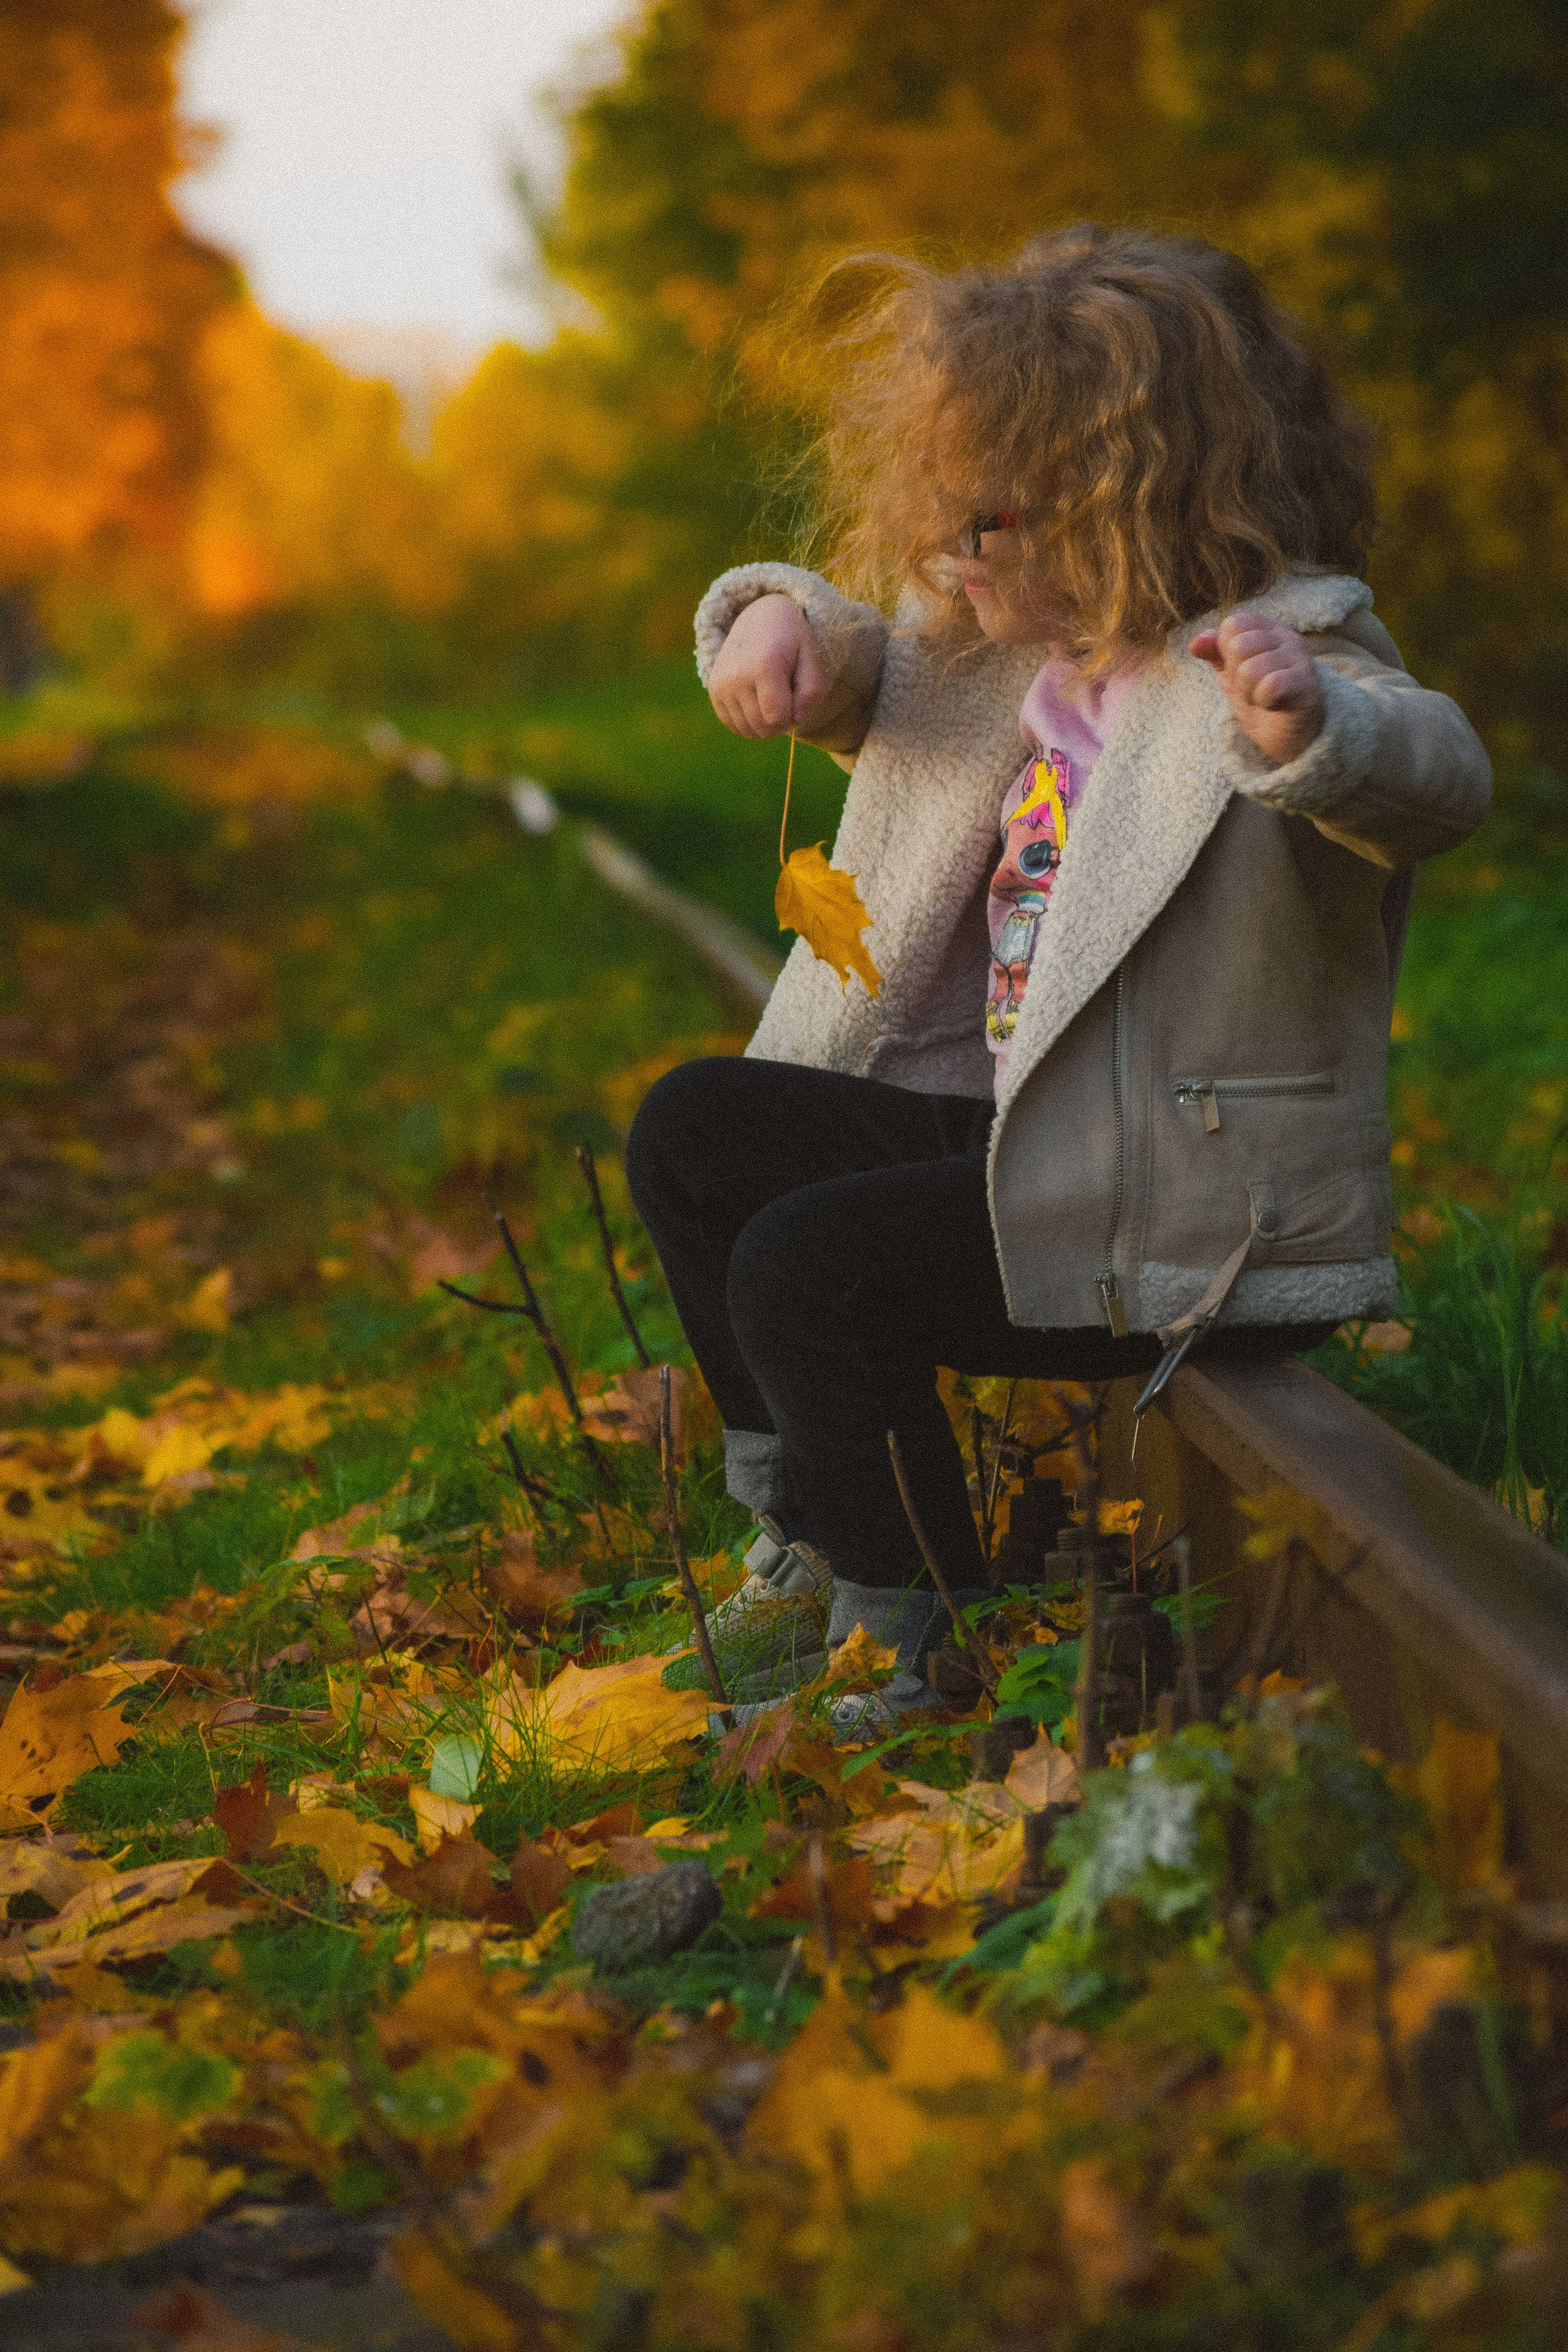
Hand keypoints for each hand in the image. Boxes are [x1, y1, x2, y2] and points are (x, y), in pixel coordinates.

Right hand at [708, 594, 824, 736]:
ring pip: (747, 730)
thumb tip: (797, 721)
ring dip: (764, 724)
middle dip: (780, 723)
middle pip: (762, 727)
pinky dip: (749, 722)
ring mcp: (721, 684)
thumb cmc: (791, 641)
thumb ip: (812, 692)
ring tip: (772, 700)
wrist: (759, 618)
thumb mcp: (811, 659)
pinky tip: (757, 703)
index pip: (777, 718)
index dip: (792, 718)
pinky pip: (733, 725)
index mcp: (764, 666)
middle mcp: (737, 676)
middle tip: (787, 702)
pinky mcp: (713, 690)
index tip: (796, 701)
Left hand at [1189, 613, 1324, 765]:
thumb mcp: (1231, 673)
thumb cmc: (1261, 697)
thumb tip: (1195, 643)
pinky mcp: (1306, 683)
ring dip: (1248, 692)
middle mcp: (1287, 637)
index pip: (1233, 625)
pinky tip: (1272, 704)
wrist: (1288, 733)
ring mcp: (1300, 658)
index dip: (1226, 652)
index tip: (1241, 668)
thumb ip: (1214, 653)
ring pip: (1249, 669)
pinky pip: (1270, 686)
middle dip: (1235, 676)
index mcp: (1269, 629)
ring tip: (1262, 697)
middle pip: (1238, 646)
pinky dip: (1262, 700)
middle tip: (1252, 687)